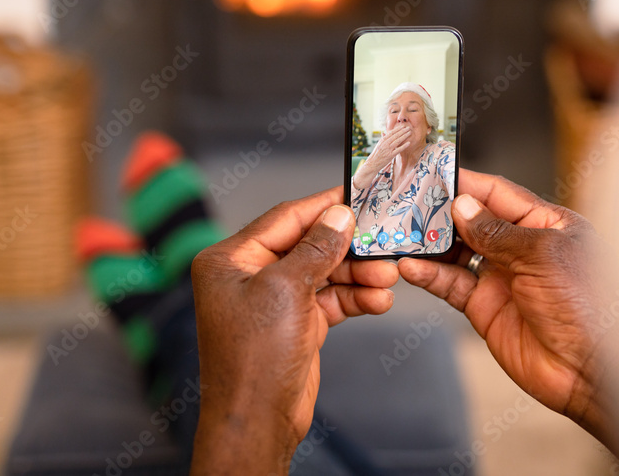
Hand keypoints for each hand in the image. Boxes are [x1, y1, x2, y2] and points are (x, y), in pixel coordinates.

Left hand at [190, 188, 398, 474]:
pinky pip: (330, 300)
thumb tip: (338, 216)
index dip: (323, 208)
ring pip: (324, 273)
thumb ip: (316, 249)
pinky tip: (378, 300)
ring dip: (357, 275)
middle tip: (383, 244)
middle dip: (348, 248)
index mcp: (231, 259)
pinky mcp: (295, 323)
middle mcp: (249, 276)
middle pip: (308, 246)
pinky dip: (354, 298)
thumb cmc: (254, 359)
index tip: (356, 198)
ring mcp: (273, 301)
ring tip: (388, 278)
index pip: (284, 219)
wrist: (258, 421)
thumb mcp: (286, 291)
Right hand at [352, 125, 411, 190]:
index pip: (392, 132)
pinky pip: (398, 149)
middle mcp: (385, 143)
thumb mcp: (379, 145)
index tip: (403, 126)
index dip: (398, 128)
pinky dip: (404, 146)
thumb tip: (383, 132)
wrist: (373, 163)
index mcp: (383, 140)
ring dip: (404, 136)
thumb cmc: (376, 154)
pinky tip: (409, 143)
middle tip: (409, 127)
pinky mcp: (391, 155)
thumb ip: (383, 139)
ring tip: (410, 132)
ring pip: (398, 141)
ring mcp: (388, 149)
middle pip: (396, 135)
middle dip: (403, 131)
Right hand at [397, 170, 613, 447]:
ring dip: (429, 244)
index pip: (499, 194)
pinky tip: (411, 268)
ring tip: (401, 235)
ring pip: (456, 252)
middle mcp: (522, 248)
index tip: (434, 175)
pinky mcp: (485, 308)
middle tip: (408, 204)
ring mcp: (501, 278)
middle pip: (472, 221)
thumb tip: (463, 207)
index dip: (467, 184)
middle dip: (441, 213)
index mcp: (547, 224)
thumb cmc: (590, 308)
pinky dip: (429, 275)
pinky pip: (451, 285)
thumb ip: (498, 231)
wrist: (592, 371)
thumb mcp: (543, 255)